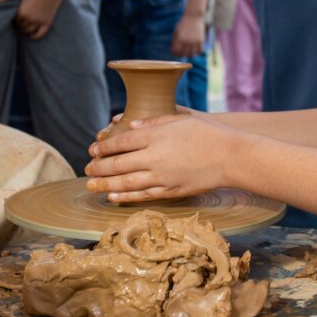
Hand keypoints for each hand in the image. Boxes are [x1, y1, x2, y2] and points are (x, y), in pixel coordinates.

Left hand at [0, 0, 66, 39]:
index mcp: (23, 12)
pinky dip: (35, 36)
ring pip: (28, 31)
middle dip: (17, 24)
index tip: (12, 15)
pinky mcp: (48, 22)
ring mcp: (40, 22)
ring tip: (21, 26)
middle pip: (20, 27)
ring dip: (24, 30)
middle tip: (16, 20)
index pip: (14, 20)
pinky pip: (41, 34)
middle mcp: (31, 19)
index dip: (12, 19)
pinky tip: (31, 35)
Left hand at [85, 113, 234, 201]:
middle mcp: (155, 157)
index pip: (121, 142)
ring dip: (105, 184)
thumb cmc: (208, 133)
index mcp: (156, 136)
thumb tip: (131, 126)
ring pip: (125, 183)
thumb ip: (153, 123)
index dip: (104, 147)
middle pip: (118, 164)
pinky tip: (113, 197)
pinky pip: (142, 195)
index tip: (92, 150)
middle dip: (99, 167)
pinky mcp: (170, 191)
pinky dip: (125, 197)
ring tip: (91, 185)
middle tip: (87, 169)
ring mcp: (162, 176)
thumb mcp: (180, 119)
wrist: (230, 156)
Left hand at [171, 13, 204, 57]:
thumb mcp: (176, 32)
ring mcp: (194, 41)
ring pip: (192, 54)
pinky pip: (199, 51)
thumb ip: (175, 42)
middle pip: (183, 54)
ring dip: (189, 54)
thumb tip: (174, 52)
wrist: (193, 17)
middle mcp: (187, 41)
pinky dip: (197, 52)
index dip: (175, 53)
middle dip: (181, 54)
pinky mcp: (201, 41)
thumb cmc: (183, 24)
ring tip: (188, 51)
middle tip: (182, 52)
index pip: (176, 52)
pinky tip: (195, 49)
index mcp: (179, 39)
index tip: (175, 52)